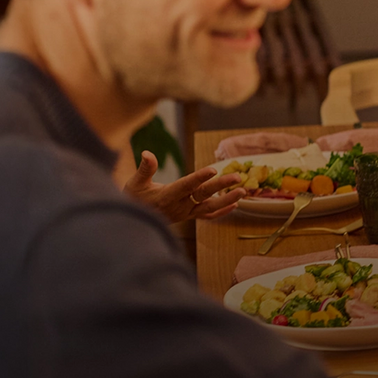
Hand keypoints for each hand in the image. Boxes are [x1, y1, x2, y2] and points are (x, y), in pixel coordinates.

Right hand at [122, 151, 245, 222]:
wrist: (134, 224)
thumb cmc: (133, 199)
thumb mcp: (135, 183)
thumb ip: (145, 169)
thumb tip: (147, 153)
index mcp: (166, 197)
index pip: (186, 185)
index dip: (199, 178)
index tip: (213, 169)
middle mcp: (179, 206)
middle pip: (203, 195)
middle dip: (221, 186)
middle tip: (238, 177)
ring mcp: (186, 213)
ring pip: (210, 207)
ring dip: (228, 200)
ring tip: (243, 191)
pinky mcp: (189, 217)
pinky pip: (208, 216)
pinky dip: (222, 211)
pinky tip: (236, 205)